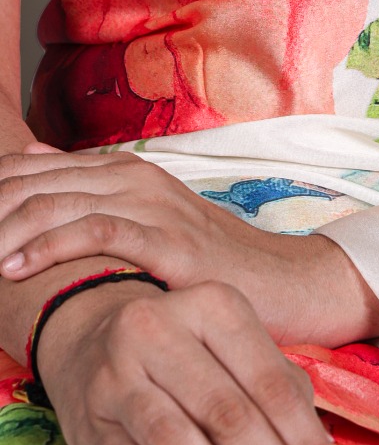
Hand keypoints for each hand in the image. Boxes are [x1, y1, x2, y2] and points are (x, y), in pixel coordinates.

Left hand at [0, 150, 378, 345]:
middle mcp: (136, 179)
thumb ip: (93, 196)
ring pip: (56, 203)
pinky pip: (96, 231)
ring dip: (4, 230)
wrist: (285, 283)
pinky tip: (14, 266)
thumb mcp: (149, 225)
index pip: (33, 171)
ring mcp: (154, 205)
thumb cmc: (211, 266)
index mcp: (125, 172)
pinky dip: (47, 245)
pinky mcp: (170, 240)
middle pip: (35, 183)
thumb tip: (34, 161)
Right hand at [36, 275, 351, 444]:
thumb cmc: (189, 352)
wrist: (89, 338)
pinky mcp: (89, 421)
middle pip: (229, 416)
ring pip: (178, 442)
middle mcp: (161, 332)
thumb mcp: (235, 350)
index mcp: (215, 307)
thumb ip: (282, 396)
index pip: (272, 386)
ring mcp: (117, 376)